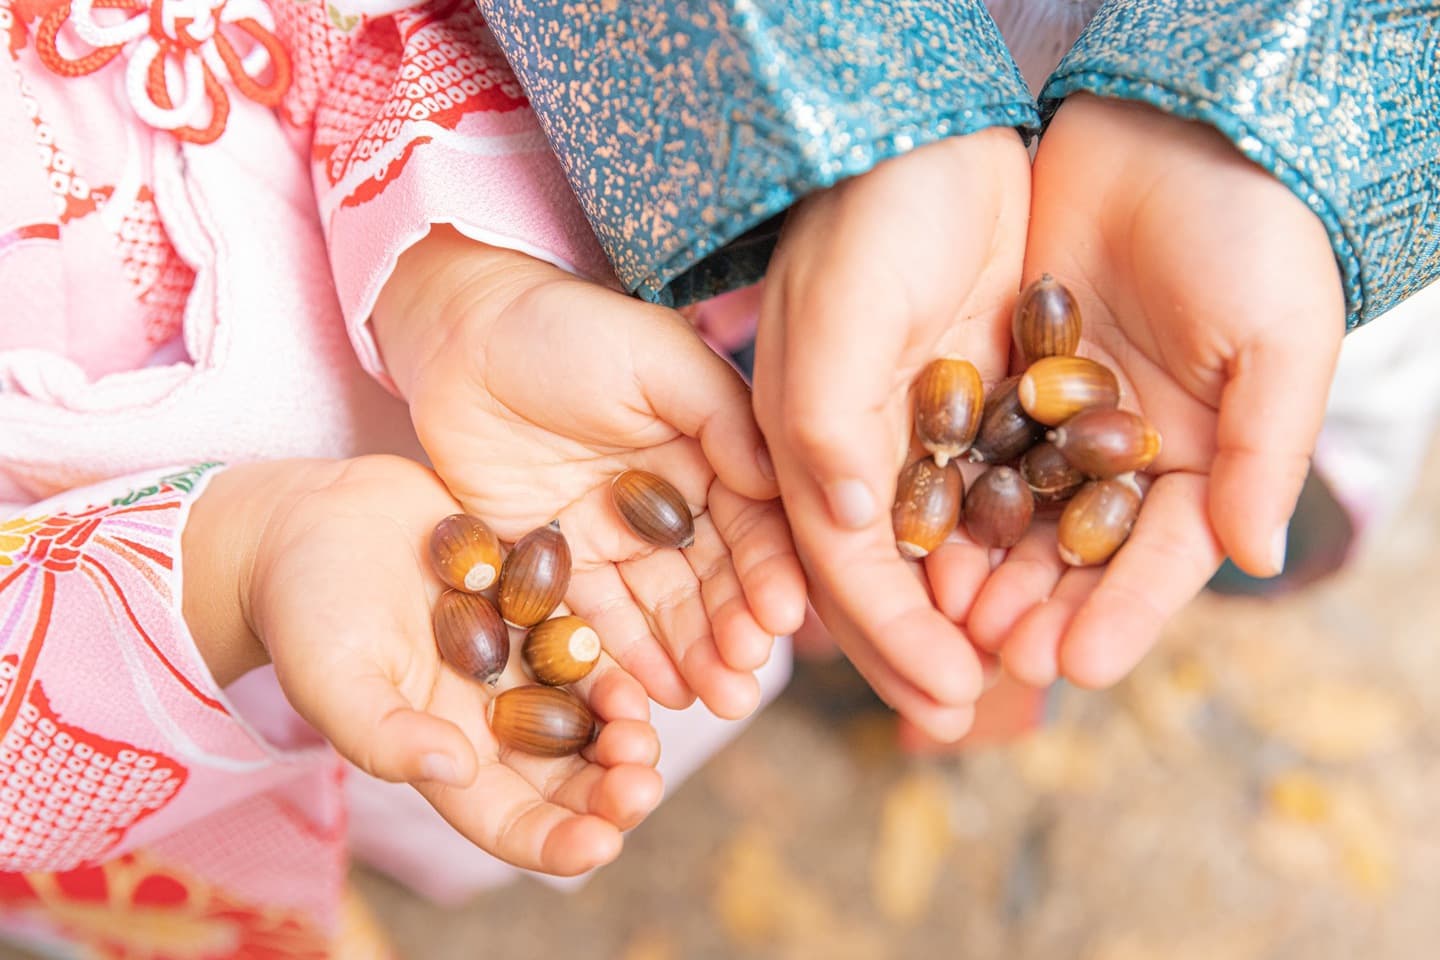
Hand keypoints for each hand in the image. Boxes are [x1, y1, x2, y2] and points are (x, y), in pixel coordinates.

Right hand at [187, 456, 664, 876]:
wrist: (315, 519)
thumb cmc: (305, 609)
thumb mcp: (332, 676)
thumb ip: (383, 734)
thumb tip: (455, 769)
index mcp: (444, 751)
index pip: (509, 820)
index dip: (558, 842)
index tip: (601, 843)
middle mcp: (493, 715)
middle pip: (568, 775)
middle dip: (611, 791)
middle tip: (642, 783)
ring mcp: (520, 660)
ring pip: (591, 712)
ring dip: (624, 729)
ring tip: (640, 728)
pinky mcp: (538, 603)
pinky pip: (592, 642)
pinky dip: (616, 661)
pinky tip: (632, 665)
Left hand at [372, 230, 805, 719]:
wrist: (460, 331)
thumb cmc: (566, 326)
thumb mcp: (658, 356)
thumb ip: (723, 415)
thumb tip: (778, 482)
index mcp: (709, 451)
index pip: (751, 521)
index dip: (767, 570)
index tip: (779, 618)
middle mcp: (671, 501)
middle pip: (712, 577)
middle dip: (733, 630)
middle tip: (746, 680)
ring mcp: (613, 535)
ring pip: (662, 607)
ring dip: (692, 656)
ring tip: (717, 701)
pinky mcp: (557, 559)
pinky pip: (596, 617)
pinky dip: (627, 657)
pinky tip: (657, 694)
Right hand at [754, 130, 1032, 739]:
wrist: (930, 136)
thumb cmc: (867, 216)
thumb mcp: (836, 316)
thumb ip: (823, 425)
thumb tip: (846, 527)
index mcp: (807, 444)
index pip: (844, 566)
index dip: (890, 638)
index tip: (946, 696)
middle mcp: (860, 449)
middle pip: (891, 574)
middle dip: (926, 648)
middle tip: (974, 715)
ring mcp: (920, 429)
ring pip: (946, 546)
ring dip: (978, 611)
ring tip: (1022, 672)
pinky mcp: (978, 401)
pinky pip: (998, 492)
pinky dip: (1018, 544)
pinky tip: (1051, 585)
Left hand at [957, 95, 1343, 687]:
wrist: (1175, 135)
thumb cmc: (1253, 234)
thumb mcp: (1278, 337)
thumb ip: (1265, 450)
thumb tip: (1254, 558)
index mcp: (1201, 462)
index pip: (1160, 558)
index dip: (1123, 613)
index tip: (1080, 665)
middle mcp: (1123, 455)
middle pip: (1076, 554)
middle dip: (1037, 607)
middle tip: (992, 655)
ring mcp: (1057, 419)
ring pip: (1015, 512)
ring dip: (982, 566)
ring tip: (945, 613)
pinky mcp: (1002, 376)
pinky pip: (971, 444)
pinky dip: (947, 489)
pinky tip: (913, 531)